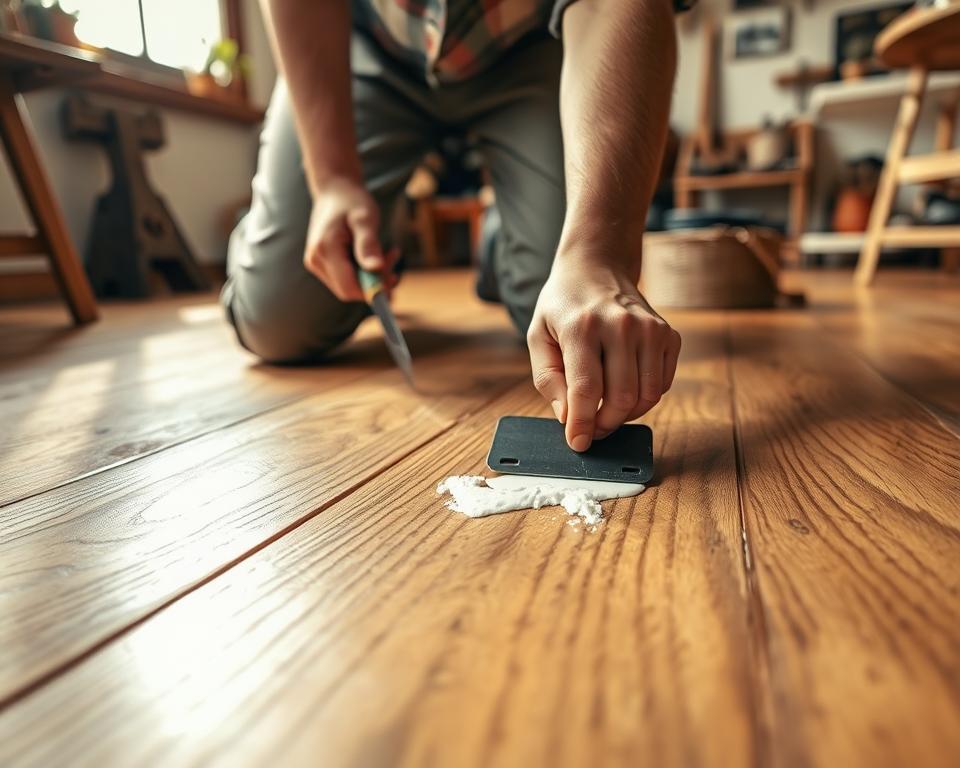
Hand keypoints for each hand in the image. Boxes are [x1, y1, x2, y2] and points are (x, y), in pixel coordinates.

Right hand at [304, 177, 398, 301]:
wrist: (334, 190)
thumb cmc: (352, 200)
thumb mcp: (365, 218)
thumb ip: (368, 244)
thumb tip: (375, 269)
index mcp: (325, 249)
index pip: (349, 287)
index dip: (373, 290)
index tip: (395, 279)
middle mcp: (316, 260)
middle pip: (349, 290)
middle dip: (375, 282)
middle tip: (394, 257)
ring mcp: (316, 263)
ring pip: (349, 286)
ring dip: (372, 276)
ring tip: (389, 252)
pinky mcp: (322, 264)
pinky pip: (346, 278)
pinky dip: (364, 271)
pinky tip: (375, 255)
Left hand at [527, 259, 680, 451]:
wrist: (597, 266)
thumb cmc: (563, 306)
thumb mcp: (538, 336)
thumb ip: (548, 378)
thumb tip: (568, 417)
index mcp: (582, 326)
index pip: (586, 389)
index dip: (582, 423)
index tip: (578, 444)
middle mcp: (621, 325)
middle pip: (620, 398)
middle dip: (605, 424)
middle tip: (591, 429)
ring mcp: (650, 329)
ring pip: (646, 397)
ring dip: (625, 415)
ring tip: (605, 411)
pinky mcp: (668, 334)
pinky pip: (662, 385)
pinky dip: (644, 398)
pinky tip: (624, 388)